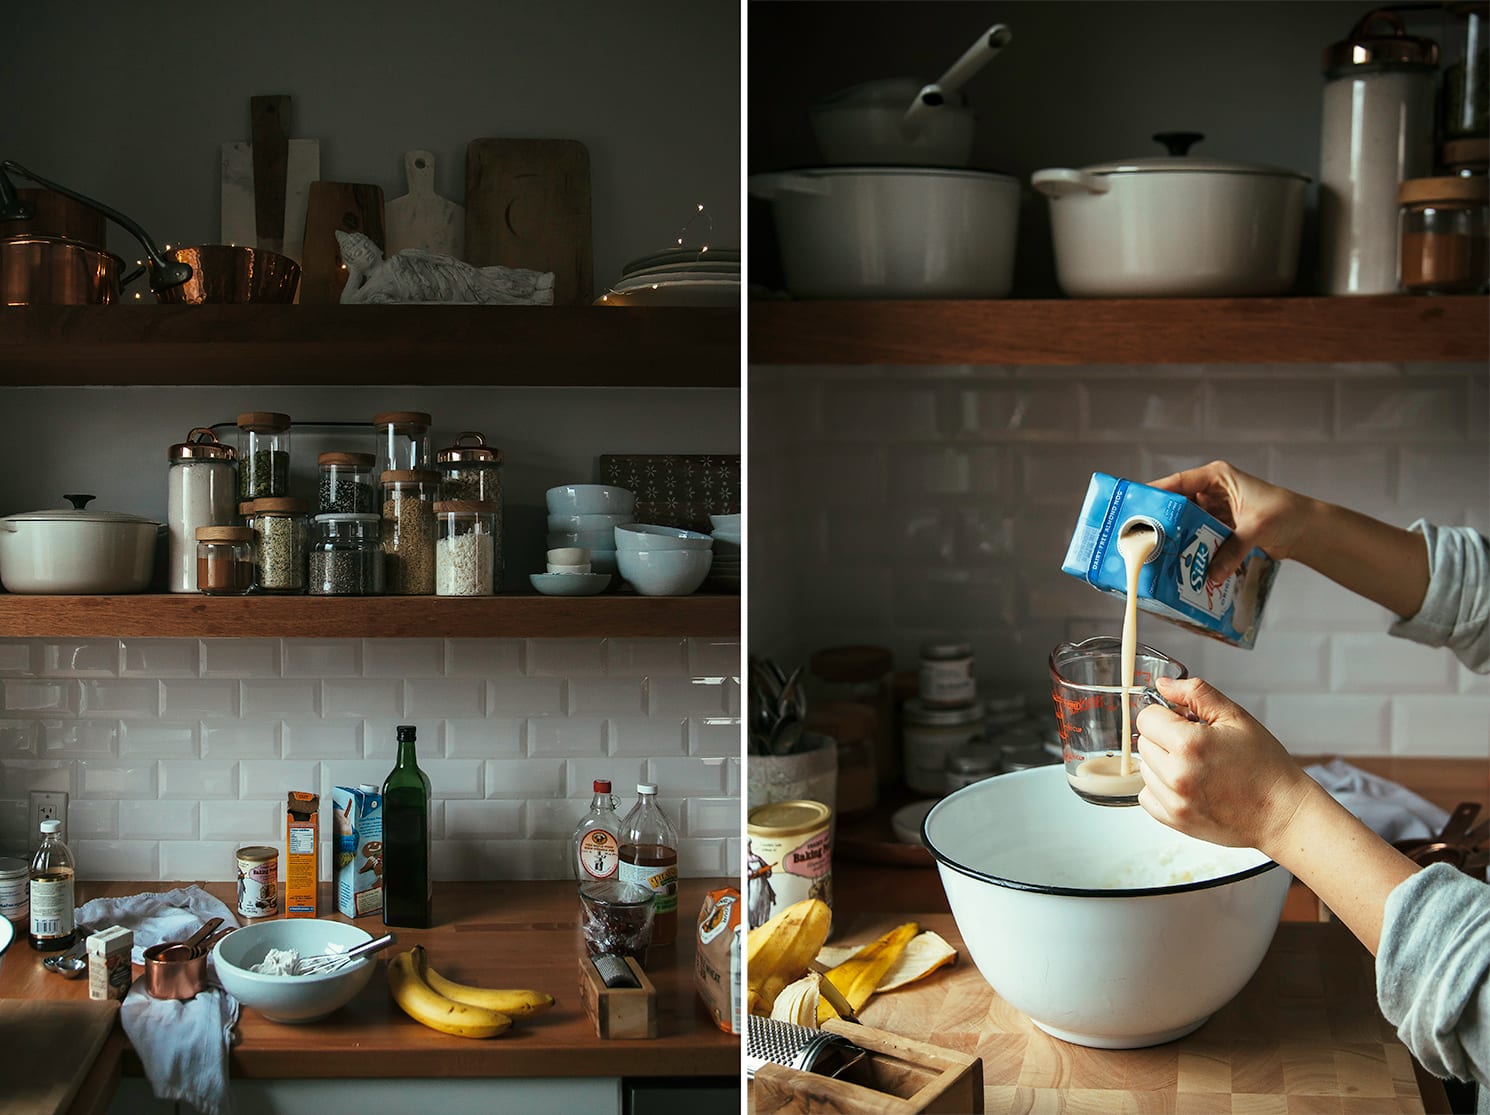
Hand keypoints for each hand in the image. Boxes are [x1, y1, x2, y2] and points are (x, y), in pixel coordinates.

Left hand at [1135, 676, 1314, 853]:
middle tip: (1198, 745)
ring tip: (1197, 767)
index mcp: (1188, 744)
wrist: (1282, 813)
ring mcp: (1174, 801)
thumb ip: (1196, 694)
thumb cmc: (1265, 767)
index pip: (1147, 718)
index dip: (1166, 715)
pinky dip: (1161, 788)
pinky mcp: (1174, 820)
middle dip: (1164, 738)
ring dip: (1162, 763)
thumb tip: (1163, 685)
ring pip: (1144, 769)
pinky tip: (1189, 785)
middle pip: (1143, 742)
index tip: (1186, 722)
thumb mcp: (1236, 717)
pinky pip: (1147, 796)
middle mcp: (1176, 775)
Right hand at [1147, 460, 1310, 585]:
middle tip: (1139, 538)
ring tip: (1155, 553)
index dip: (1155, 494)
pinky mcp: (1218, 529)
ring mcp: (1214, 511)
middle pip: (1176, 505)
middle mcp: (1211, 492)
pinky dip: (1190, 550)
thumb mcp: (1256, 528)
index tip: (1134, 507)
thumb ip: (1232, 550)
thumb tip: (1211, 575)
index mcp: (1217, 477)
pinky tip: (1179, 562)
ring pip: (1185, 524)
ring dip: (1175, 539)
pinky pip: (1197, 539)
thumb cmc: (1287, 514)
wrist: (1306, 529)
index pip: (1178, 483)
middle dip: (1160, 522)